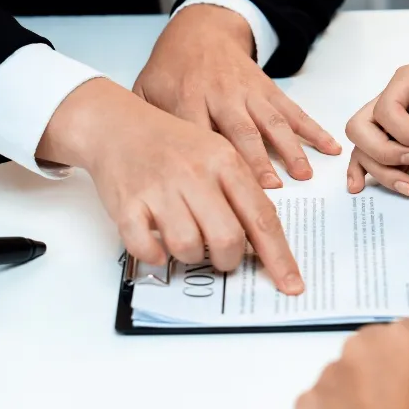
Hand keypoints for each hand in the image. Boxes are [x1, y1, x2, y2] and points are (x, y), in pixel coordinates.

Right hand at [37, 77, 303, 293]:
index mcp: (226, 162)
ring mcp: (160, 189)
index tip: (292, 285)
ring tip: (185, 240)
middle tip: (222, 256)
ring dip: (190, 257)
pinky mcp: (128, 203)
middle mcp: (195, 174)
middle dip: (228, 259)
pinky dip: (154, 255)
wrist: (116, 123)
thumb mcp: (218, 154)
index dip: (279, 257)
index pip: (262, 218)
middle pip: (228, 238)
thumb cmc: (173, 145)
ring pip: (187, 247)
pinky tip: (157, 245)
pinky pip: (145, 247)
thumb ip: (241, 192)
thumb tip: (263, 241)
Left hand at [134, 4, 341, 188]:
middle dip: (258, 160)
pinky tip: (331, 146)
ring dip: (290, 149)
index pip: (200, 134)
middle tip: (271, 188)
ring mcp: (249, 93)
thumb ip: (149, 126)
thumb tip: (150, 172)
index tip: (224, 190)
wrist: (201, 31)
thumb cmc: (172, 71)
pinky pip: (294, 112)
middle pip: (241, 131)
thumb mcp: (147, 92)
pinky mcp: (269, 91)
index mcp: (187, 99)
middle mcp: (221, 95)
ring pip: (272, 123)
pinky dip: (314, 129)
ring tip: (304, 175)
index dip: (213, 162)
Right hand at [346, 64, 408, 196]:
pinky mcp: (384, 144)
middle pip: (360, 128)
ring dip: (382, 171)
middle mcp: (387, 100)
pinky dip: (358, 172)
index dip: (405, 131)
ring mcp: (382, 124)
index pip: (386, 108)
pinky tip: (359, 186)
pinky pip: (361, 157)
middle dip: (385, 151)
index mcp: (406, 81)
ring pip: (361, 148)